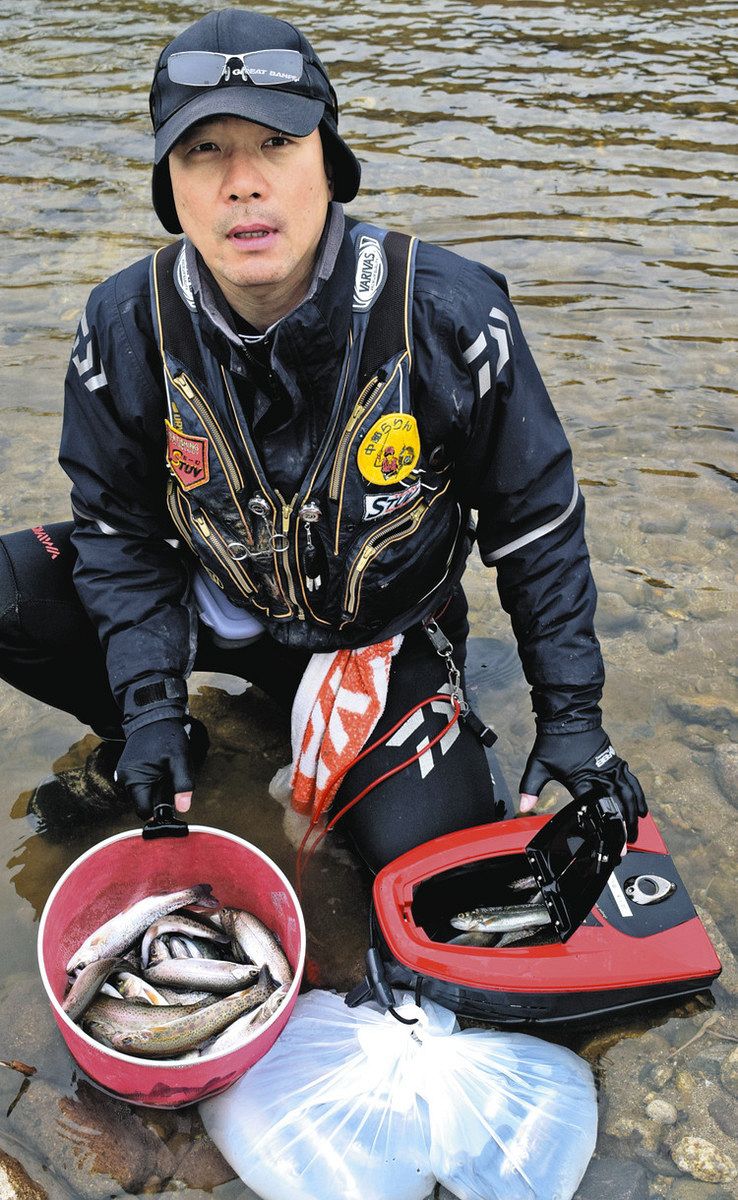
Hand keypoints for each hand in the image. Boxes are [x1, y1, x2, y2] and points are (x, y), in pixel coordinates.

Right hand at [115, 717, 207, 819]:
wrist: (152, 716)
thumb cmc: (166, 736)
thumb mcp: (179, 760)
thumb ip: (182, 784)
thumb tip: (183, 808)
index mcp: (135, 779)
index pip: (144, 811)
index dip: (160, 812)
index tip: (173, 805)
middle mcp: (124, 779)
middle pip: (144, 802)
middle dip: (159, 797)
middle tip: (170, 780)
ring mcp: (124, 774)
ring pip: (143, 793)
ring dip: (156, 788)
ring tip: (165, 771)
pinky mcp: (127, 769)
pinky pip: (140, 783)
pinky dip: (151, 780)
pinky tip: (159, 768)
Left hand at [519, 728, 646, 841]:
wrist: (568, 715)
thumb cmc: (554, 740)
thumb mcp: (538, 765)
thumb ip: (530, 788)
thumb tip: (523, 807)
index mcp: (581, 778)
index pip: (595, 807)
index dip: (603, 825)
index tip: (609, 839)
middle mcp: (599, 774)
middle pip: (617, 804)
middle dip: (624, 825)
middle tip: (627, 842)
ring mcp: (610, 767)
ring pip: (628, 793)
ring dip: (634, 812)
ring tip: (639, 828)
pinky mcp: (615, 761)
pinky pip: (631, 781)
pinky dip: (638, 794)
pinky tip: (642, 806)